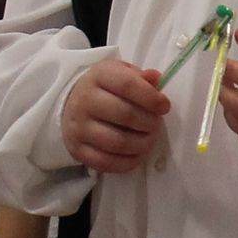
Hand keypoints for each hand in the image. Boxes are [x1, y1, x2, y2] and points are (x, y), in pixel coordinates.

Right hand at [62, 59, 169, 173]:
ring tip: (149, 138)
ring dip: (142, 144)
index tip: (164, 106)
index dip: (151, 97)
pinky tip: (138, 153)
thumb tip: (156, 78)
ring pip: (118, 142)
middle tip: (156, 124)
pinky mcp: (77, 150)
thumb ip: (141, 77)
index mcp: (98, 77)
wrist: (73, 105)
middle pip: (125, 115)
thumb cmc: (107, 89)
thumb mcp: (123, 74)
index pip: (127, 85)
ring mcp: (79, 127)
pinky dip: (128, 162)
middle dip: (149, 122)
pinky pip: (106, 162)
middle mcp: (84, 101)